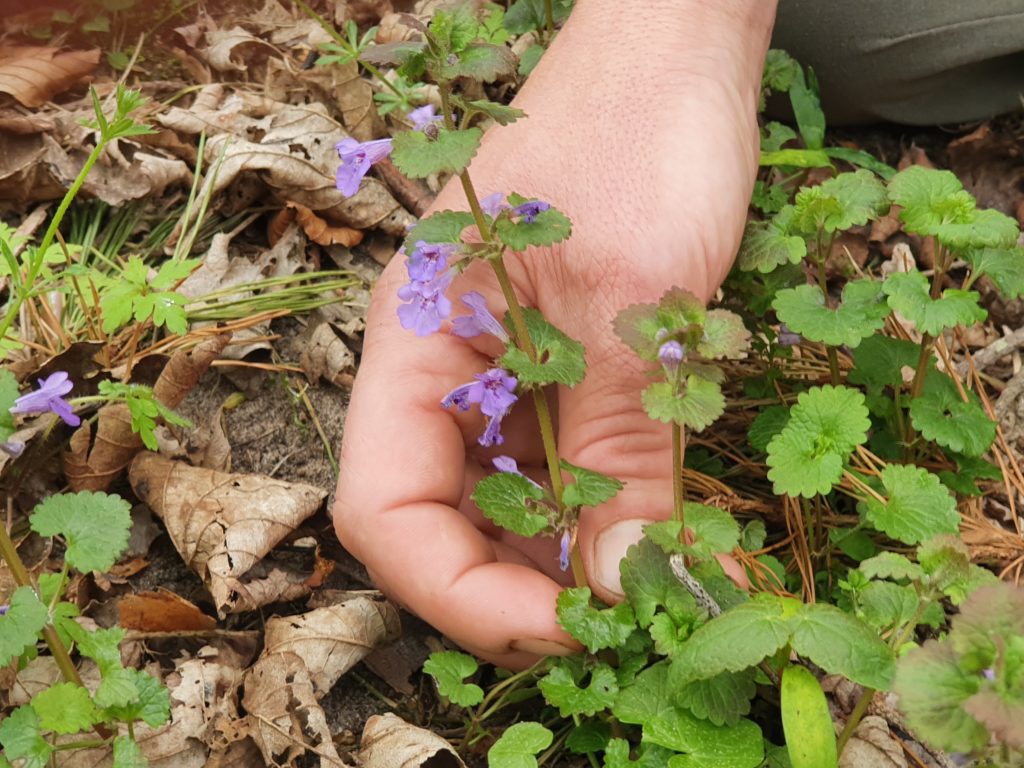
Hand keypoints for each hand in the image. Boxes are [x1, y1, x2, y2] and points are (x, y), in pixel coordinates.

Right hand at [333, 1, 775, 666]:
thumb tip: (624, 586)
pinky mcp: (557, 371)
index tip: (564, 626)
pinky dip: (605, 515)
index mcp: (413, 345)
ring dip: (567, 563)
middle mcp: (442, 373)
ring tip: (654, 590)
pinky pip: (559, 469)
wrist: (677, 49)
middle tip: (620, 623)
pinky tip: (663, 538)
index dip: (458, 592)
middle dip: (517, 591)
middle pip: (440, 523)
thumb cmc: (635, 137)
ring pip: (502, 508)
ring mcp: (498, 374)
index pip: (387, 509)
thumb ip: (621, 452)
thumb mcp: (629, 305)